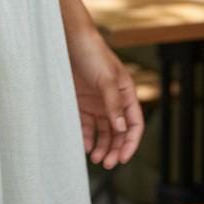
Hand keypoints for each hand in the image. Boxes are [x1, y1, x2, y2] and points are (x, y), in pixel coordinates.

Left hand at [66, 30, 143, 168]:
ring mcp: (97, 102)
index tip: (122, 158)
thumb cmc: (93, 54)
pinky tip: (84, 145)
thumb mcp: (107, 78)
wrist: (69, 40)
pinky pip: (86, 124)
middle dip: (115, 149)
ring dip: (102, 146)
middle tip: (107, 163)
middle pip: (119, 132)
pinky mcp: (81, 102)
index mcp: (126, 94)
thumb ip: (113, 104)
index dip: (131, 143)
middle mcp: (113, 101)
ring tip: (96, 158)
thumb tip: (121, 129)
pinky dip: (87, 136)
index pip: (134, 124)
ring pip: (103, 132)